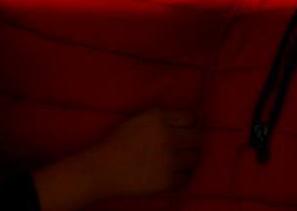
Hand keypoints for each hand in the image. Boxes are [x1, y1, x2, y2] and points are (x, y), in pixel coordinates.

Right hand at [33, 109, 200, 209]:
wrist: (100, 170)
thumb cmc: (118, 142)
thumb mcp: (139, 120)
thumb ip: (163, 117)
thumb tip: (189, 120)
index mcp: (158, 119)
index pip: (190, 119)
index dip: (189, 125)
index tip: (186, 131)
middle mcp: (166, 137)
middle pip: (196, 138)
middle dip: (193, 142)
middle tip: (188, 147)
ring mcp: (167, 160)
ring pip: (194, 158)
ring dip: (190, 159)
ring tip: (182, 160)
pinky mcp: (165, 180)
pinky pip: (185, 177)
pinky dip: (182, 176)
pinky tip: (175, 173)